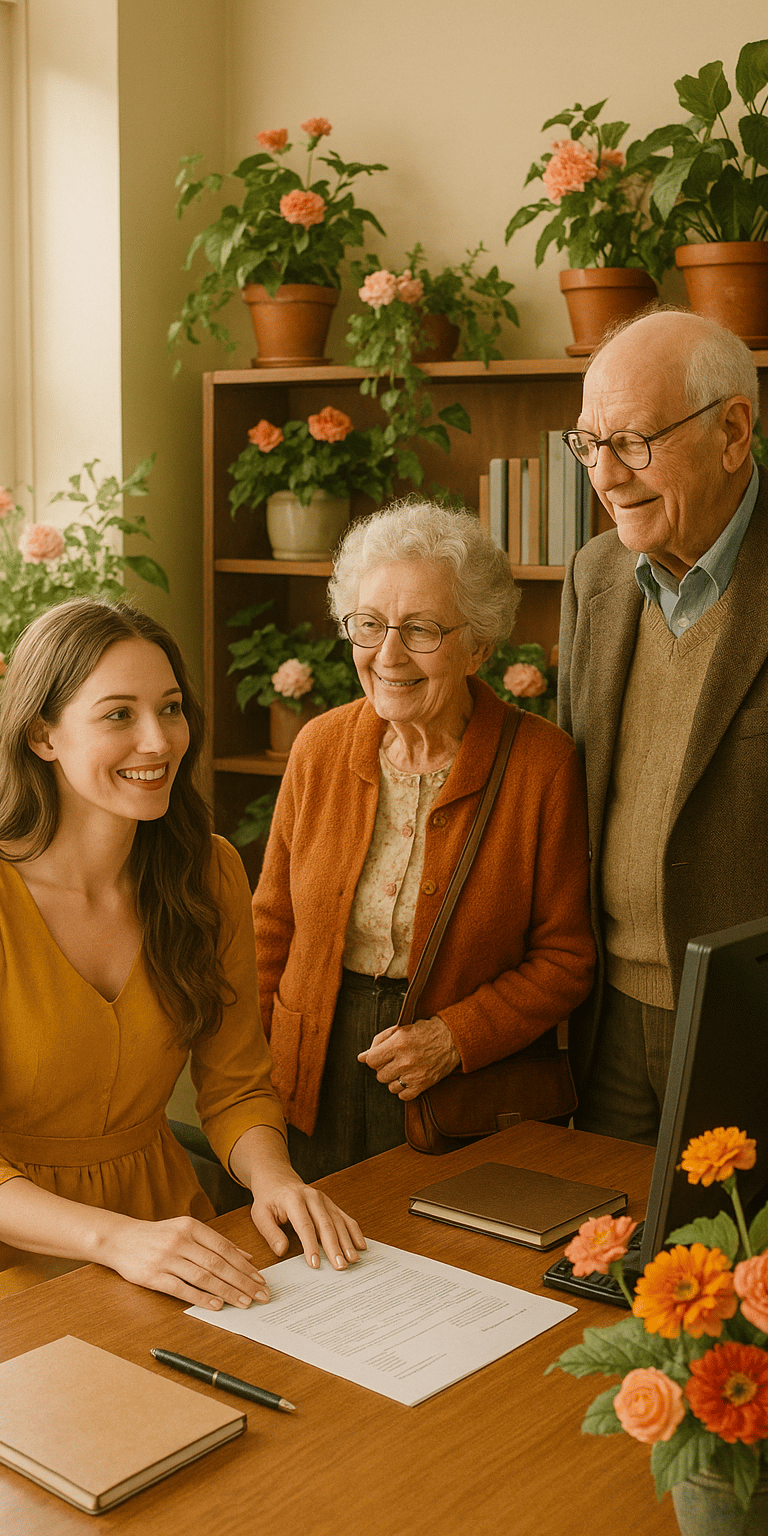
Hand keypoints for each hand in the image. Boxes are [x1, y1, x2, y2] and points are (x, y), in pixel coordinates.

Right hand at [105, 1214, 270, 1310]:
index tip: (260, 1279)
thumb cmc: (158, 1236)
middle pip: (217, 1263)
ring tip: (244, 1302)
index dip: (244, 1265)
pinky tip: (216, 1305)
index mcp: (191, 1227)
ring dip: (227, 1291)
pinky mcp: (153, 1276)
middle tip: (260, 1295)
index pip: (224, 1248)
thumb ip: (215, 1242)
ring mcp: (166, 1258)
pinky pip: (181, 1289)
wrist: (119, 1239)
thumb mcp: (186, 1230)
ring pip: (203, 1277)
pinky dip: (201, 1298)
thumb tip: (246, 1257)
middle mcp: (180, 1240)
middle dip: (242, 1281)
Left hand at [229, 1125, 366, 1273]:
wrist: (277, 1177)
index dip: (310, 1245)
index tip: (315, 1264)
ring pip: (338, 1221)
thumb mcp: (260, 1214)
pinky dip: (354, 1231)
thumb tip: (282, 1251)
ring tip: (353, 1259)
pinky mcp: (330, 1203)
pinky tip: (361, 1244)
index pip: (304, 1225)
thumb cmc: (268, 1198)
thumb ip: (270, 1232)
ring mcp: (324, 1199)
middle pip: (326, 1224)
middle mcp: (312, 1197)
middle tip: (340, 1266)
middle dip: (334, 1246)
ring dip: (347, 1241)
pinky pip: (344, 1217)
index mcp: (293, 1199)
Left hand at [358, 1015, 460, 1099]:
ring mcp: (414, 1075)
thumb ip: (379, 1042)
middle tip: (394, 1061)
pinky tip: (409, 1079)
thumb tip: (361, 1057)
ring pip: (390, 1087)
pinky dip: (404, 1089)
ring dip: (394, 1079)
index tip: (381, 1056)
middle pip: (379, 1075)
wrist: (452, 1039)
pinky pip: (403, 1096)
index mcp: (398, 1043)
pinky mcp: (423, 1085)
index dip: (374, 1059)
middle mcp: (405, 1060)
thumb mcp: (400, 1029)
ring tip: (403, 1069)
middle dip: (384, 1068)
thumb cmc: (424, 1031)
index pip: (371, 1061)